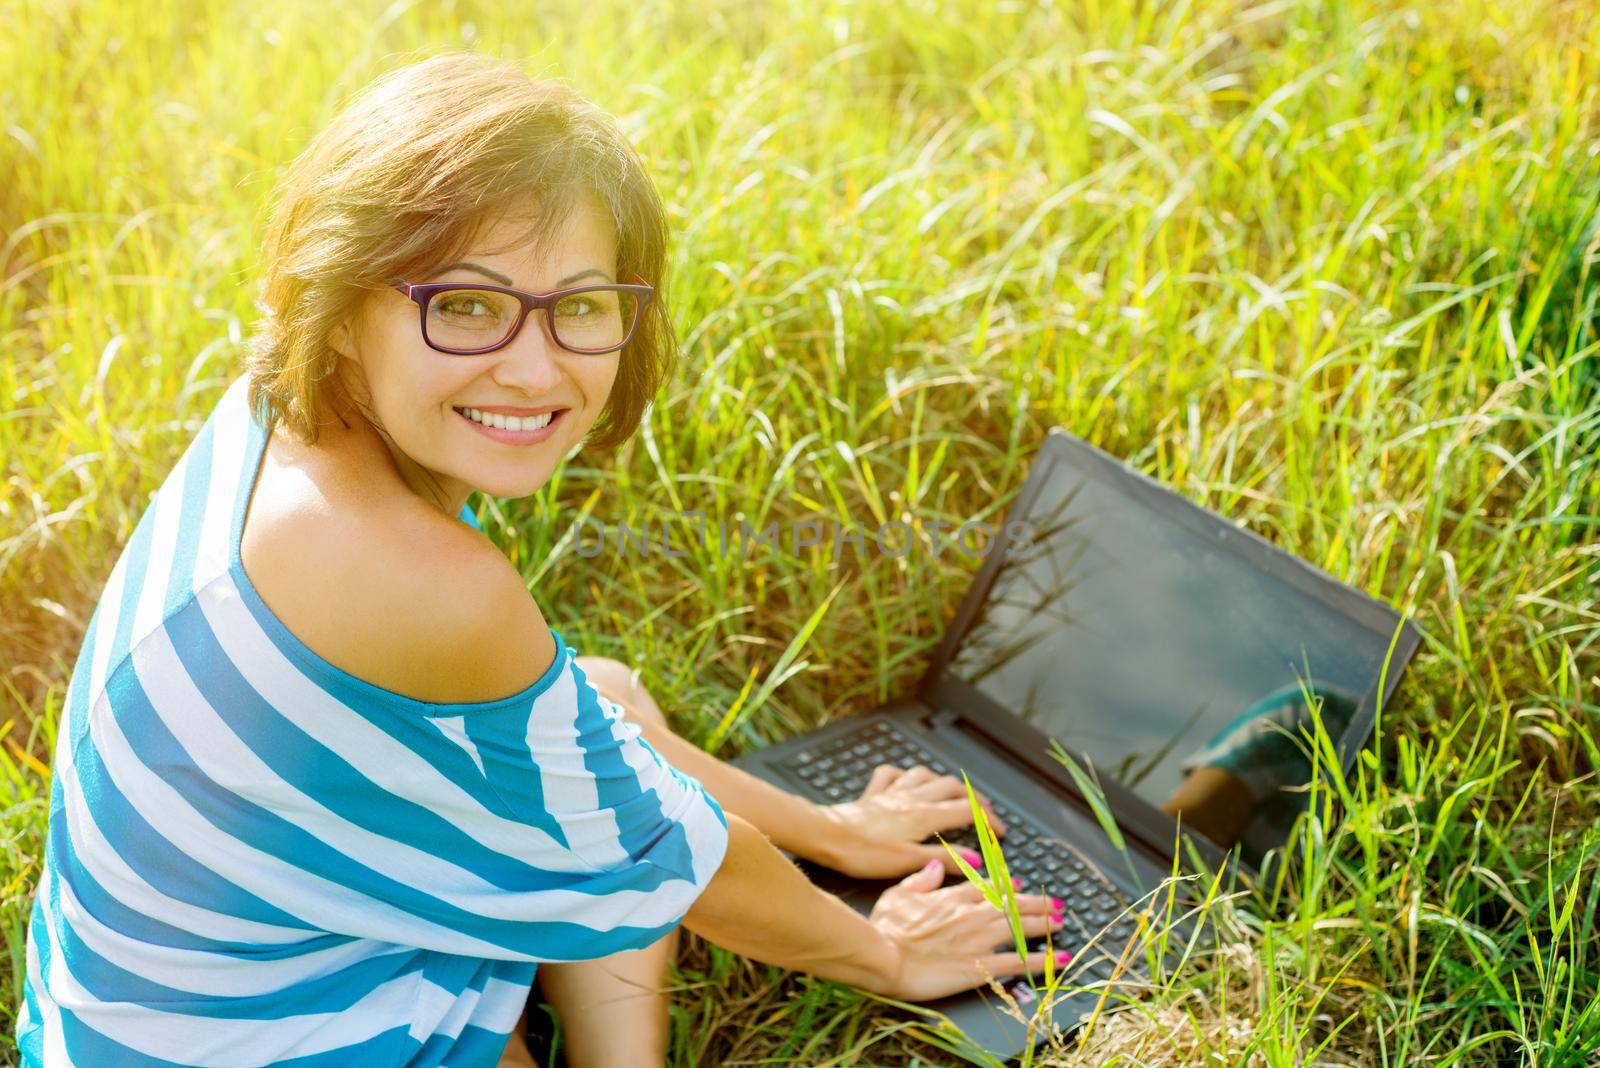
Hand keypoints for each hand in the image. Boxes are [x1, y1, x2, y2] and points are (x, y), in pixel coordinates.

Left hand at [814, 763, 1009, 879]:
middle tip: (983, 812)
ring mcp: (891, 792)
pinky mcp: (873, 794)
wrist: (826, 836)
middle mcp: (911, 798)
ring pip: (925, 774)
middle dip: (973, 796)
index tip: (1000, 832)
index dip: (989, 820)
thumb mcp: (908, 862)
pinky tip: (904, 780)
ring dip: (942, 781)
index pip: (968, 810)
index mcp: (924, 815)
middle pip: (952, 786)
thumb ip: (944, 859)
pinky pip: (891, 774)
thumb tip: (976, 859)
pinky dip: (903, 775)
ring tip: (951, 792)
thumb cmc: (863, 852)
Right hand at [865, 859, 1069, 1001]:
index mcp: (953, 896)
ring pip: (1021, 928)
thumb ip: (921, 879)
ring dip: (1045, 925)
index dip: (1006, 886)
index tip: (1018, 885)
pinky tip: (1057, 960)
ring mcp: (979, 939)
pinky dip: (1041, 961)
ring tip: (1061, 923)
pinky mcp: (981, 966)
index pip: (988, 887)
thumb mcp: (898, 893)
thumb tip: (936, 866)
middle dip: (1037, 903)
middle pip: (1012, 905)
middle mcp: (972, 914)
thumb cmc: (887, 928)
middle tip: (1055, 903)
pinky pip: (1017, 962)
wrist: (885, 956)